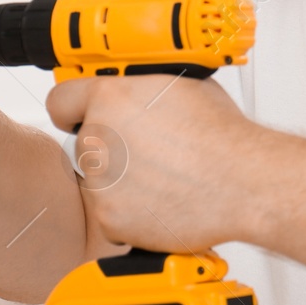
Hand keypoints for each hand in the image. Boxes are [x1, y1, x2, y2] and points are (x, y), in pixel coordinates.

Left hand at [45, 73, 253, 252]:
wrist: (243, 183)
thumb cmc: (222, 137)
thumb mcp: (181, 85)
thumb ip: (143, 85)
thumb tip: (136, 85)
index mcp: (110, 99)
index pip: (61, 100)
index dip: (74, 108)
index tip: (79, 115)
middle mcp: (98, 139)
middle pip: (85, 143)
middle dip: (110, 147)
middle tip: (147, 151)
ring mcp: (100, 182)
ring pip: (99, 181)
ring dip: (122, 181)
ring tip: (164, 177)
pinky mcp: (110, 219)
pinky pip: (112, 214)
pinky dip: (132, 212)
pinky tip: (164, 200)